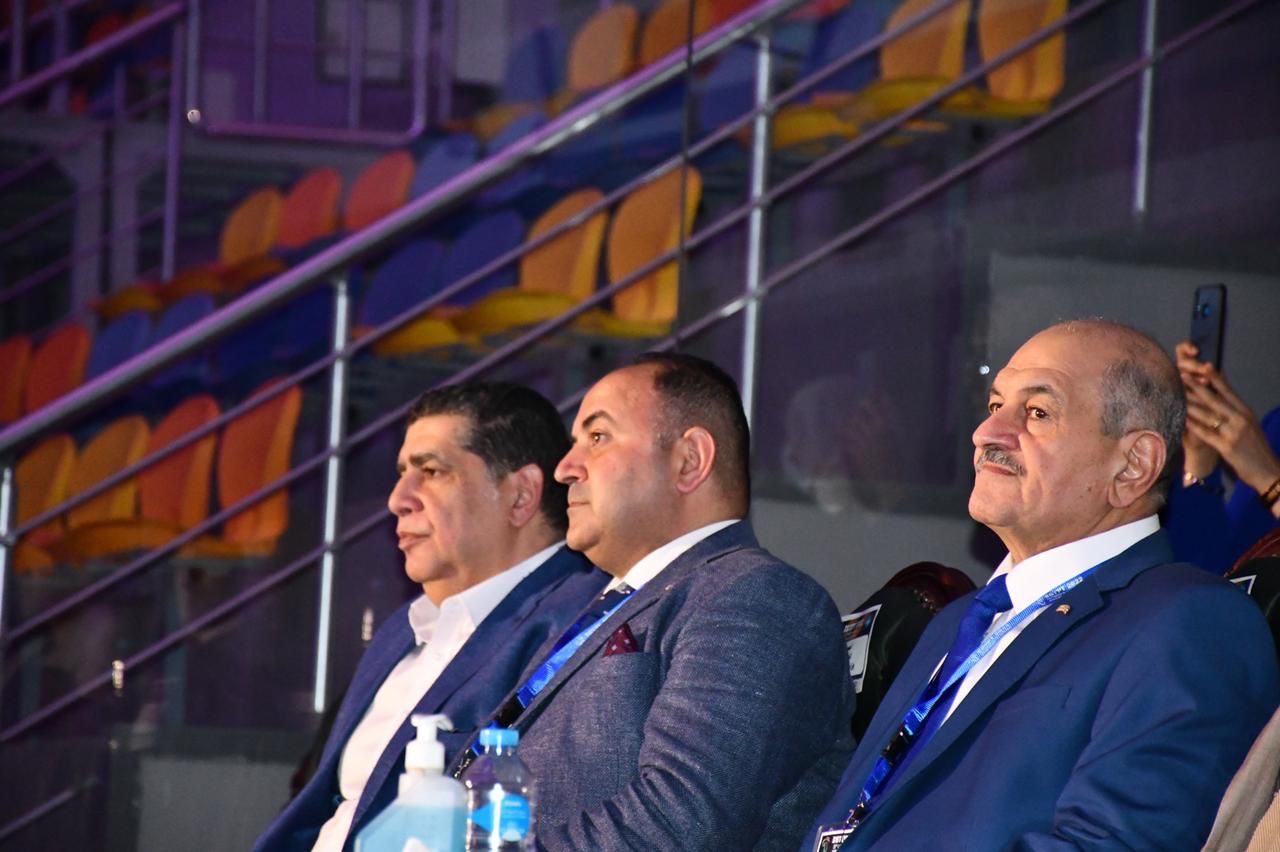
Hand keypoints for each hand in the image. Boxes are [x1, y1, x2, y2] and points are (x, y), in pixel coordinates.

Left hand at [1178, 342, 1279, 498]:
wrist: (1269, 472)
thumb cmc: (1256, 448)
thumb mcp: (1249, 425)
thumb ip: (1235, 412)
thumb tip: (1220, 398)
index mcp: (1246, 412)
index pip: (1229, 391)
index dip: (1215, 378)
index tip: (1203, 365)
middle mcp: (1241, 419)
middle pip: (1215, 399)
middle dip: (1197, 386)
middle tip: (1182, 374)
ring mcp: (1234, 433)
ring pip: (1208, 414)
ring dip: (1190, 403)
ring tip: (1176, 394)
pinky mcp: (1227, 447)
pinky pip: (1206, 434)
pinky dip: (1193, 426)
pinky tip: (1181, 419)